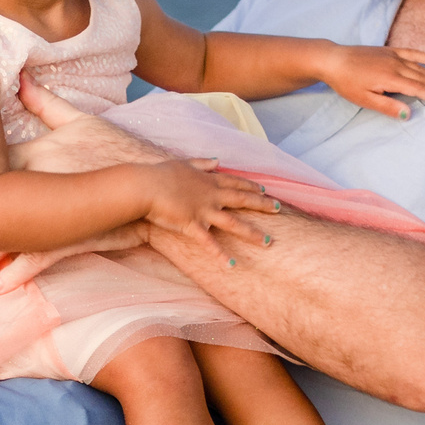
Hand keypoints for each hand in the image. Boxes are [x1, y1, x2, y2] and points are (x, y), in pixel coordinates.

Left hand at [0, 78, 164, 292]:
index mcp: (40, 151)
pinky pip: (40, 257)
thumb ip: (47, 102)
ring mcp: (60, 211)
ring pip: (10, 236)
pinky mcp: (77, 235)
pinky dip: (17, 273)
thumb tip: (21, 77)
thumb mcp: (83, 120)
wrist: (163, 182)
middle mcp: (44, 181)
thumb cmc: (122, 150)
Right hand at [140, 160, 276, 245]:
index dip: (251, 186)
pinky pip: (209, 243)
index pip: (235, 183)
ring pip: (233, 224)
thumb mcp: (183, 163)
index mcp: (208, 181)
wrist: (145, 186)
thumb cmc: (160, 173)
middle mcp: (211, 196)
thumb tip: (217, 160)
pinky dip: (220, 255)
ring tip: (267, 242)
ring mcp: (204, 211)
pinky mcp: (192, 226)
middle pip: (242, 200)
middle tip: (279, 209)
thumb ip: (202, 162)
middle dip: (262, 205)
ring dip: (251, 233)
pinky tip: (231, 265)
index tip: (265, 190)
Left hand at [320, 46, 424, 119]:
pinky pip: (413, 53)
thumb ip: (388, 107)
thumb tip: (409, 114)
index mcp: (391, 78)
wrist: (334, 60)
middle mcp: (396, 65)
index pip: (419, 89)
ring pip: (421, 68)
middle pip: (424, 78)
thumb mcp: (365, 100)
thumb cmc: (347, 83)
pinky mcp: (390, 51)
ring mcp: (394, 56)